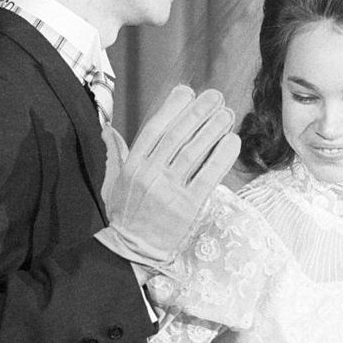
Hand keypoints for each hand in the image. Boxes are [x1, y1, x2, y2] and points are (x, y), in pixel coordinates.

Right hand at [95, 86, 239, 271]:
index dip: (172, 107)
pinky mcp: (187, 207)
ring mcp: (168, 190)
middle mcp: (150, 174)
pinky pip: (208, 176)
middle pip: (178, 135)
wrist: (130, 252)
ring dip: (213, 129)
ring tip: (227, 114)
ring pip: (193, 152)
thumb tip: (109, 130)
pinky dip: (221, 157)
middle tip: (216, 97)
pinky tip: (233, 141)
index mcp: (132, 165)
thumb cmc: (126, 214)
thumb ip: (116, 154)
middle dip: (199, 112)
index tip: (188, 91)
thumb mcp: (113, 183)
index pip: (154, 128)